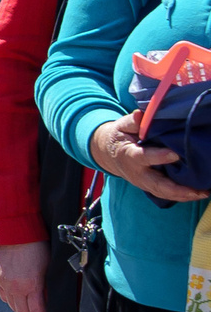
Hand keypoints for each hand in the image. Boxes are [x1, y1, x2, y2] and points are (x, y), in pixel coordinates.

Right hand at [0, 240, 48, 311]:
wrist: (17, 234)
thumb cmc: (37, 248)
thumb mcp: (49, 268)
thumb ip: (47, 286)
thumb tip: (49, 299)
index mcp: (31, 285)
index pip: (37, 311)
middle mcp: (16, 288)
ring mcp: (5, 284)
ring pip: (12, 306)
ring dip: (21, 307)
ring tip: (29, 303)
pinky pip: (4, 297)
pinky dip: (11, 299)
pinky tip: (18, 294)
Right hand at [90, 109, 208, 202]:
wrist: (109, 154)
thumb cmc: (120, 137)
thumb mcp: (122, 126)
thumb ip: (132, 122)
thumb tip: (141, 115)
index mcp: (129, 155)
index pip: (143, 157)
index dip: (158, 157)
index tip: (175, 155)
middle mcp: (137, 173)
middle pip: (156, 184)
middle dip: (177, 189)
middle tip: (197, 189)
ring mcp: (143, 182)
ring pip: (163, 192)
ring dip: (183, 195)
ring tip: (203, 193)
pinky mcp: (149, 186)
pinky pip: (165, 194)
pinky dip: (181, 196)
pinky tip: (198, 194)